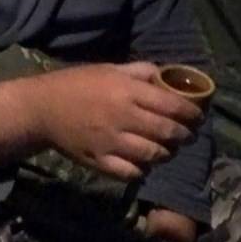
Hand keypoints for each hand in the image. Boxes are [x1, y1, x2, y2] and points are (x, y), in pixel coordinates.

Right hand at [0, 62, 201, 181]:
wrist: (42, 109)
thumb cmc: (77, 84)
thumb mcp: (109, 69)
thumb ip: (140, 71)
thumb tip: (168, 76)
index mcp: (127, 91)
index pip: (172, 105)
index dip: (191, 114)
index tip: (198, 117)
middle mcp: (123, 117)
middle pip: (167, 132)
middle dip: (185, 136)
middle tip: (188, 136)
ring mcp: (111, 142)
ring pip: (153, 155)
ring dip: (167, 153)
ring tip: (169, 150)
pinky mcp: (99, 162)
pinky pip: (131, 172)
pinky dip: (143, 170)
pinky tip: (145, 164)